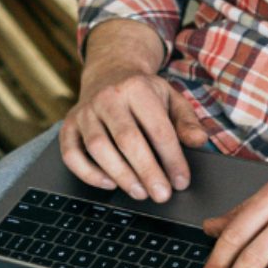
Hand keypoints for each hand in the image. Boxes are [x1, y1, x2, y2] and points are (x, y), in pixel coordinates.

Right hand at [59, 22, 207, 202]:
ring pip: (98, 148)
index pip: (157, 128)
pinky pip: (71, 154)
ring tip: (141, 193)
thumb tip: (199, 140)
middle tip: (162, 194)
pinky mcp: (69, 125)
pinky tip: (109, 184)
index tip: (181, 181)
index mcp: (137, 87)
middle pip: (127, 139)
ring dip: (121, 175)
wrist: (109, 73)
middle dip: (147, 171)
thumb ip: (187, 121)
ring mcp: (84, 111)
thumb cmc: (144, 93)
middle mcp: (107, 97)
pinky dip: (88, 173)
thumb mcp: (171, 98)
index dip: (171, 158)